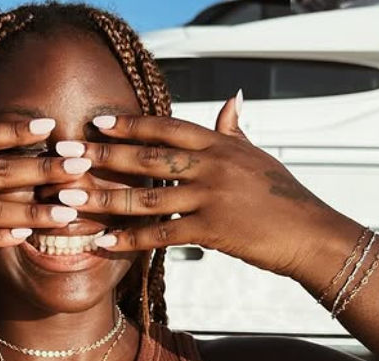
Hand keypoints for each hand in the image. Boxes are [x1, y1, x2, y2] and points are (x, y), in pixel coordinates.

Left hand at [53, 98, 350, 278]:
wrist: (311, 234)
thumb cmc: (284, 196)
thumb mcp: (258, 156)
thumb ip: (235, 130)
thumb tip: (231, 100)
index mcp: (220, 145)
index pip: (167, 128)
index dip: (130, 124)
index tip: (98, 122)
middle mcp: (212, 165)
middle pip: (148, 158)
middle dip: (103, 156)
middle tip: (67, 155)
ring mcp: (212, 196)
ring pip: (148, 196)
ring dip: (105, 199)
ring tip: (69, 200)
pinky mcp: (212, 229)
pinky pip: (162, 234)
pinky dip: (131, 239)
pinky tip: (104, 241)